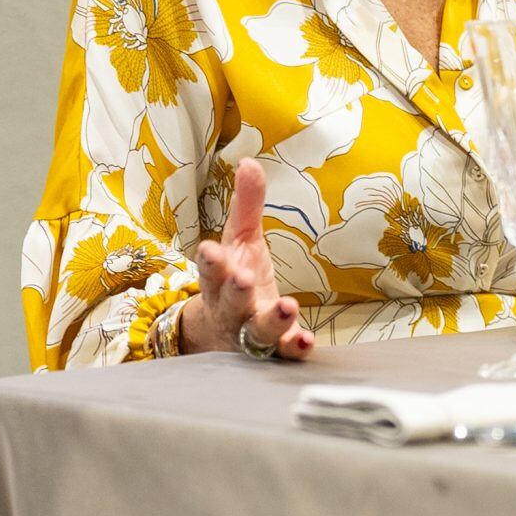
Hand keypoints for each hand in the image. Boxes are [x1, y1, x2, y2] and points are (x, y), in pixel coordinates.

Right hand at [182, 159, 312, 358]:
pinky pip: (284, 353)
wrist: (226, 334)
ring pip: (258, 332)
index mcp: (222, 279)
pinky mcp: (275, 350)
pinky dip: (294, 347)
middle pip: (231, 302)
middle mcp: (233, 309)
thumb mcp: (241, 241)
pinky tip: (305, 341)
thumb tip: (249, 161)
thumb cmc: (237, 280)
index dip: (212, 262)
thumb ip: (247, 205)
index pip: (212, 270)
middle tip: (243, 280)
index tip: (210, 250)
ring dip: (271, 322)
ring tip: (287, 308)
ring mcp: (253, 333)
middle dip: (236, 291)